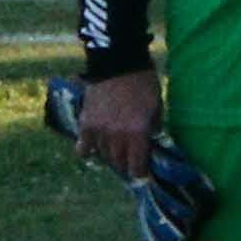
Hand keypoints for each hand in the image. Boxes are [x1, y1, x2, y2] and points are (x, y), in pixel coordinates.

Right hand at [71, 68, 160, 184]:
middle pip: (119, 161)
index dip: (139, 173)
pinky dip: (87, 150)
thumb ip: (154, 126)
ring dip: (110, 156)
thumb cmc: (144, 83)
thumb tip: (151, 139)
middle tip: (129, 164)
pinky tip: (91, 150)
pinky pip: (83, 146)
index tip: (141, 175)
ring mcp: (99, 131)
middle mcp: (116, 137)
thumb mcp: (157, 106)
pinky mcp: (85, 123)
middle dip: (126, 165)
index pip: (137, 164)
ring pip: (103, 155)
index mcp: (137, 133)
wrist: (118, 64)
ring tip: (115, 154)